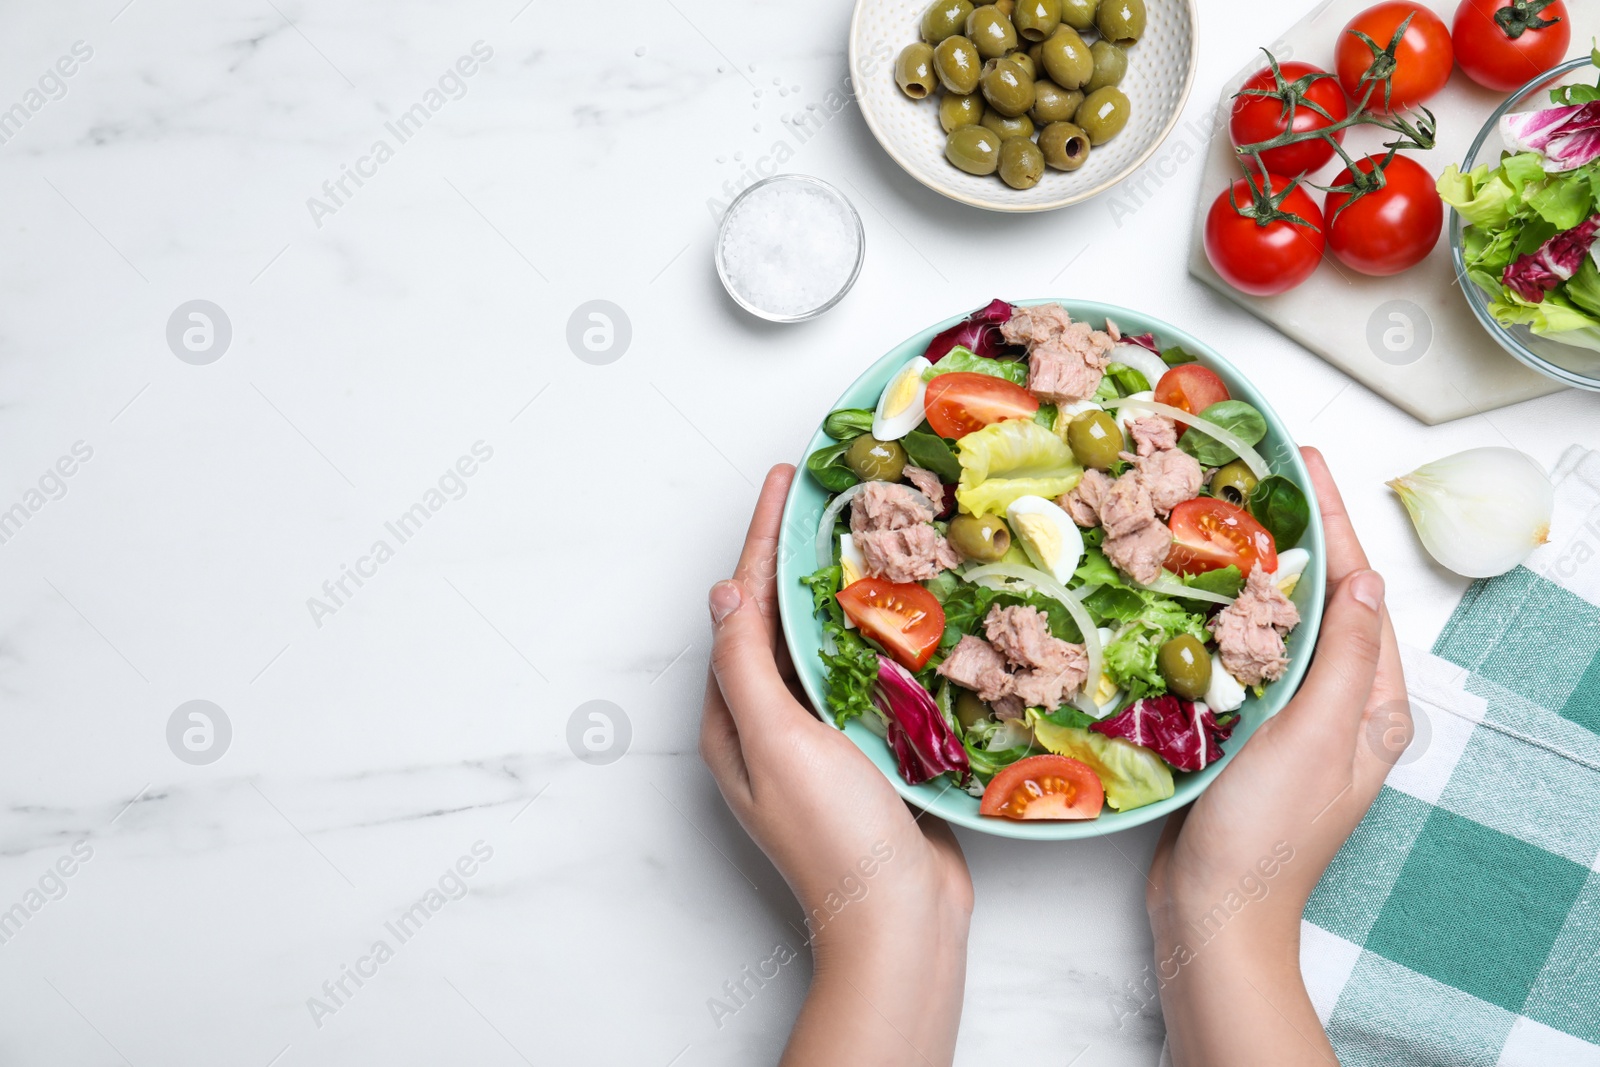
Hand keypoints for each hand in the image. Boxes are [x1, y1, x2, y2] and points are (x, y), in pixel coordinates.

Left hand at [701, 464, 971, 1066]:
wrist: (900, 921)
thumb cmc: (834, 836)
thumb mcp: (777, 741)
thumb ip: (747, 666)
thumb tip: (725, 590)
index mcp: (733, 719)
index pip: (742, 608)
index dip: (761, 540)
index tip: (785, 479)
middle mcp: (769, 725)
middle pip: (779, 620)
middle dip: (799, 556)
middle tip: (830, 495)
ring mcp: (818, 740)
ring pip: (825, 645)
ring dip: (842, 590)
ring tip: (870, 532)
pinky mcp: (867, 752)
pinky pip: (867, 676)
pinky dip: (882, 635)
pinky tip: (908, 608)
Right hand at [1147, 447, 1407, 1066]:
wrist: (1212, 910)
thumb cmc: (1268, 833)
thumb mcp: (1317, 737)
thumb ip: (1344, 658)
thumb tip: (1363, 580)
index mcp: (1373, 704)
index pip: (1356, 591)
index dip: (1331, 522)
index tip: (1302, 463)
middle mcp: (1338, 705)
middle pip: (1320, 598)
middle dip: (1292, 535)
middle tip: (1255, 473)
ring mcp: (1290, 719)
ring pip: (1276, 623)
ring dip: (1252, 569)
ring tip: (1218, 514)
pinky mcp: (1243, 730)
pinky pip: (1238, 655)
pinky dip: (1219, 615)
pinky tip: (1189, 590)